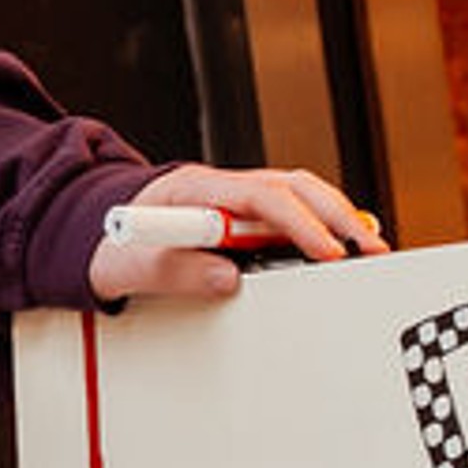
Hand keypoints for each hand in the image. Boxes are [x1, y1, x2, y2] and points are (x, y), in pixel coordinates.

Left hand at [88, 161, 385, 313]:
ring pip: (297, 193)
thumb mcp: (127, 268)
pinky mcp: (242, 216)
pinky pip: (290, 209)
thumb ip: (174, 273)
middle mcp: (219, 188)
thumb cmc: (111, 249)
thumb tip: (227, 281)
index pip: (257, 196)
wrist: (98, 235)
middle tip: (368, 248)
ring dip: (335, 216)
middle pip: (290, 186)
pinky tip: (346, 240)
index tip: (323, 252)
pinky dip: (322, 222)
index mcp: (191, 192)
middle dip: (334, 215)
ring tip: (369, 246)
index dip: (295, 223)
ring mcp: (234, 199)